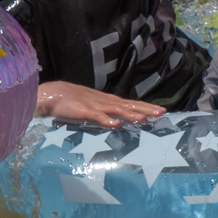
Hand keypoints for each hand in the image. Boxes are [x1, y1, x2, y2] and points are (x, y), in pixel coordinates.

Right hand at [37, 81, 164, 127]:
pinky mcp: (84, 111)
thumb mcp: (96, 107)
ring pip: (117, 110)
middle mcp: (107, 102)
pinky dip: (106, 120)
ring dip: (130, 114)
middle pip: (130, 105)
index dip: (147, 106)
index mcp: (111, 101)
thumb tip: (121, 120)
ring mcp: (96, 106)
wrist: (55, 93)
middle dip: (146, 109)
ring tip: (143, 118)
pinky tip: (116, 124)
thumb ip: (108, 112)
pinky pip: (97, 116)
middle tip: (162, 112)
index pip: (133, 103)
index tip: (162, 110)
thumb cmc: (76, 101)